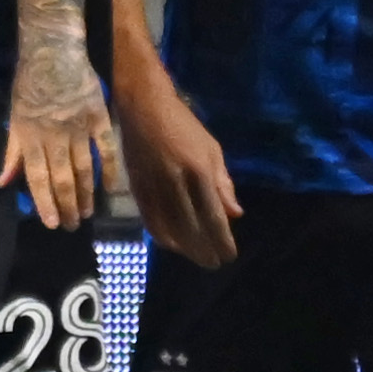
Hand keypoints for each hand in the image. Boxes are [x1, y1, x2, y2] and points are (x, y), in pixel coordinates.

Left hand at [0, 36, 114, 228]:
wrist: (54, 51)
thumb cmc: (29, 85)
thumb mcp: (13, 118)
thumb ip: (11, 152)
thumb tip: (1, 183)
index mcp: (31, 138)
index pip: (37, 178)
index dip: (44, 202)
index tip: (51, 223)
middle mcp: (55, 137)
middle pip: (62, 179)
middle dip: (67, 206)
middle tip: (71, 225)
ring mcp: (79, 129)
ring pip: (84, 169)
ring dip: (86, 194)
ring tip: (87, 213)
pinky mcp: (99, 118)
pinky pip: (107, 149)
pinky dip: (111, 170)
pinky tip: (111, 189)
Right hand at [116, 77, 240, 267]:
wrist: (143, 107)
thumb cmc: (183, 126)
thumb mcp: (211, 149)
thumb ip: (223, 184)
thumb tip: (235, 214)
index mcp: (199, 170)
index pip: (213, 216)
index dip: (222, 240)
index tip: (229, 256)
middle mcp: (176, 182)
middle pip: (192, 228)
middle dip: (205, 250)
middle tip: (214, 264)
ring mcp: (154, 186)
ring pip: (170, 228)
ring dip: (185, 248)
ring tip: (197, 258)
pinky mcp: (137, 188)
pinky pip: (150, 220)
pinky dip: (162, 237)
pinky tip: (173, 245)